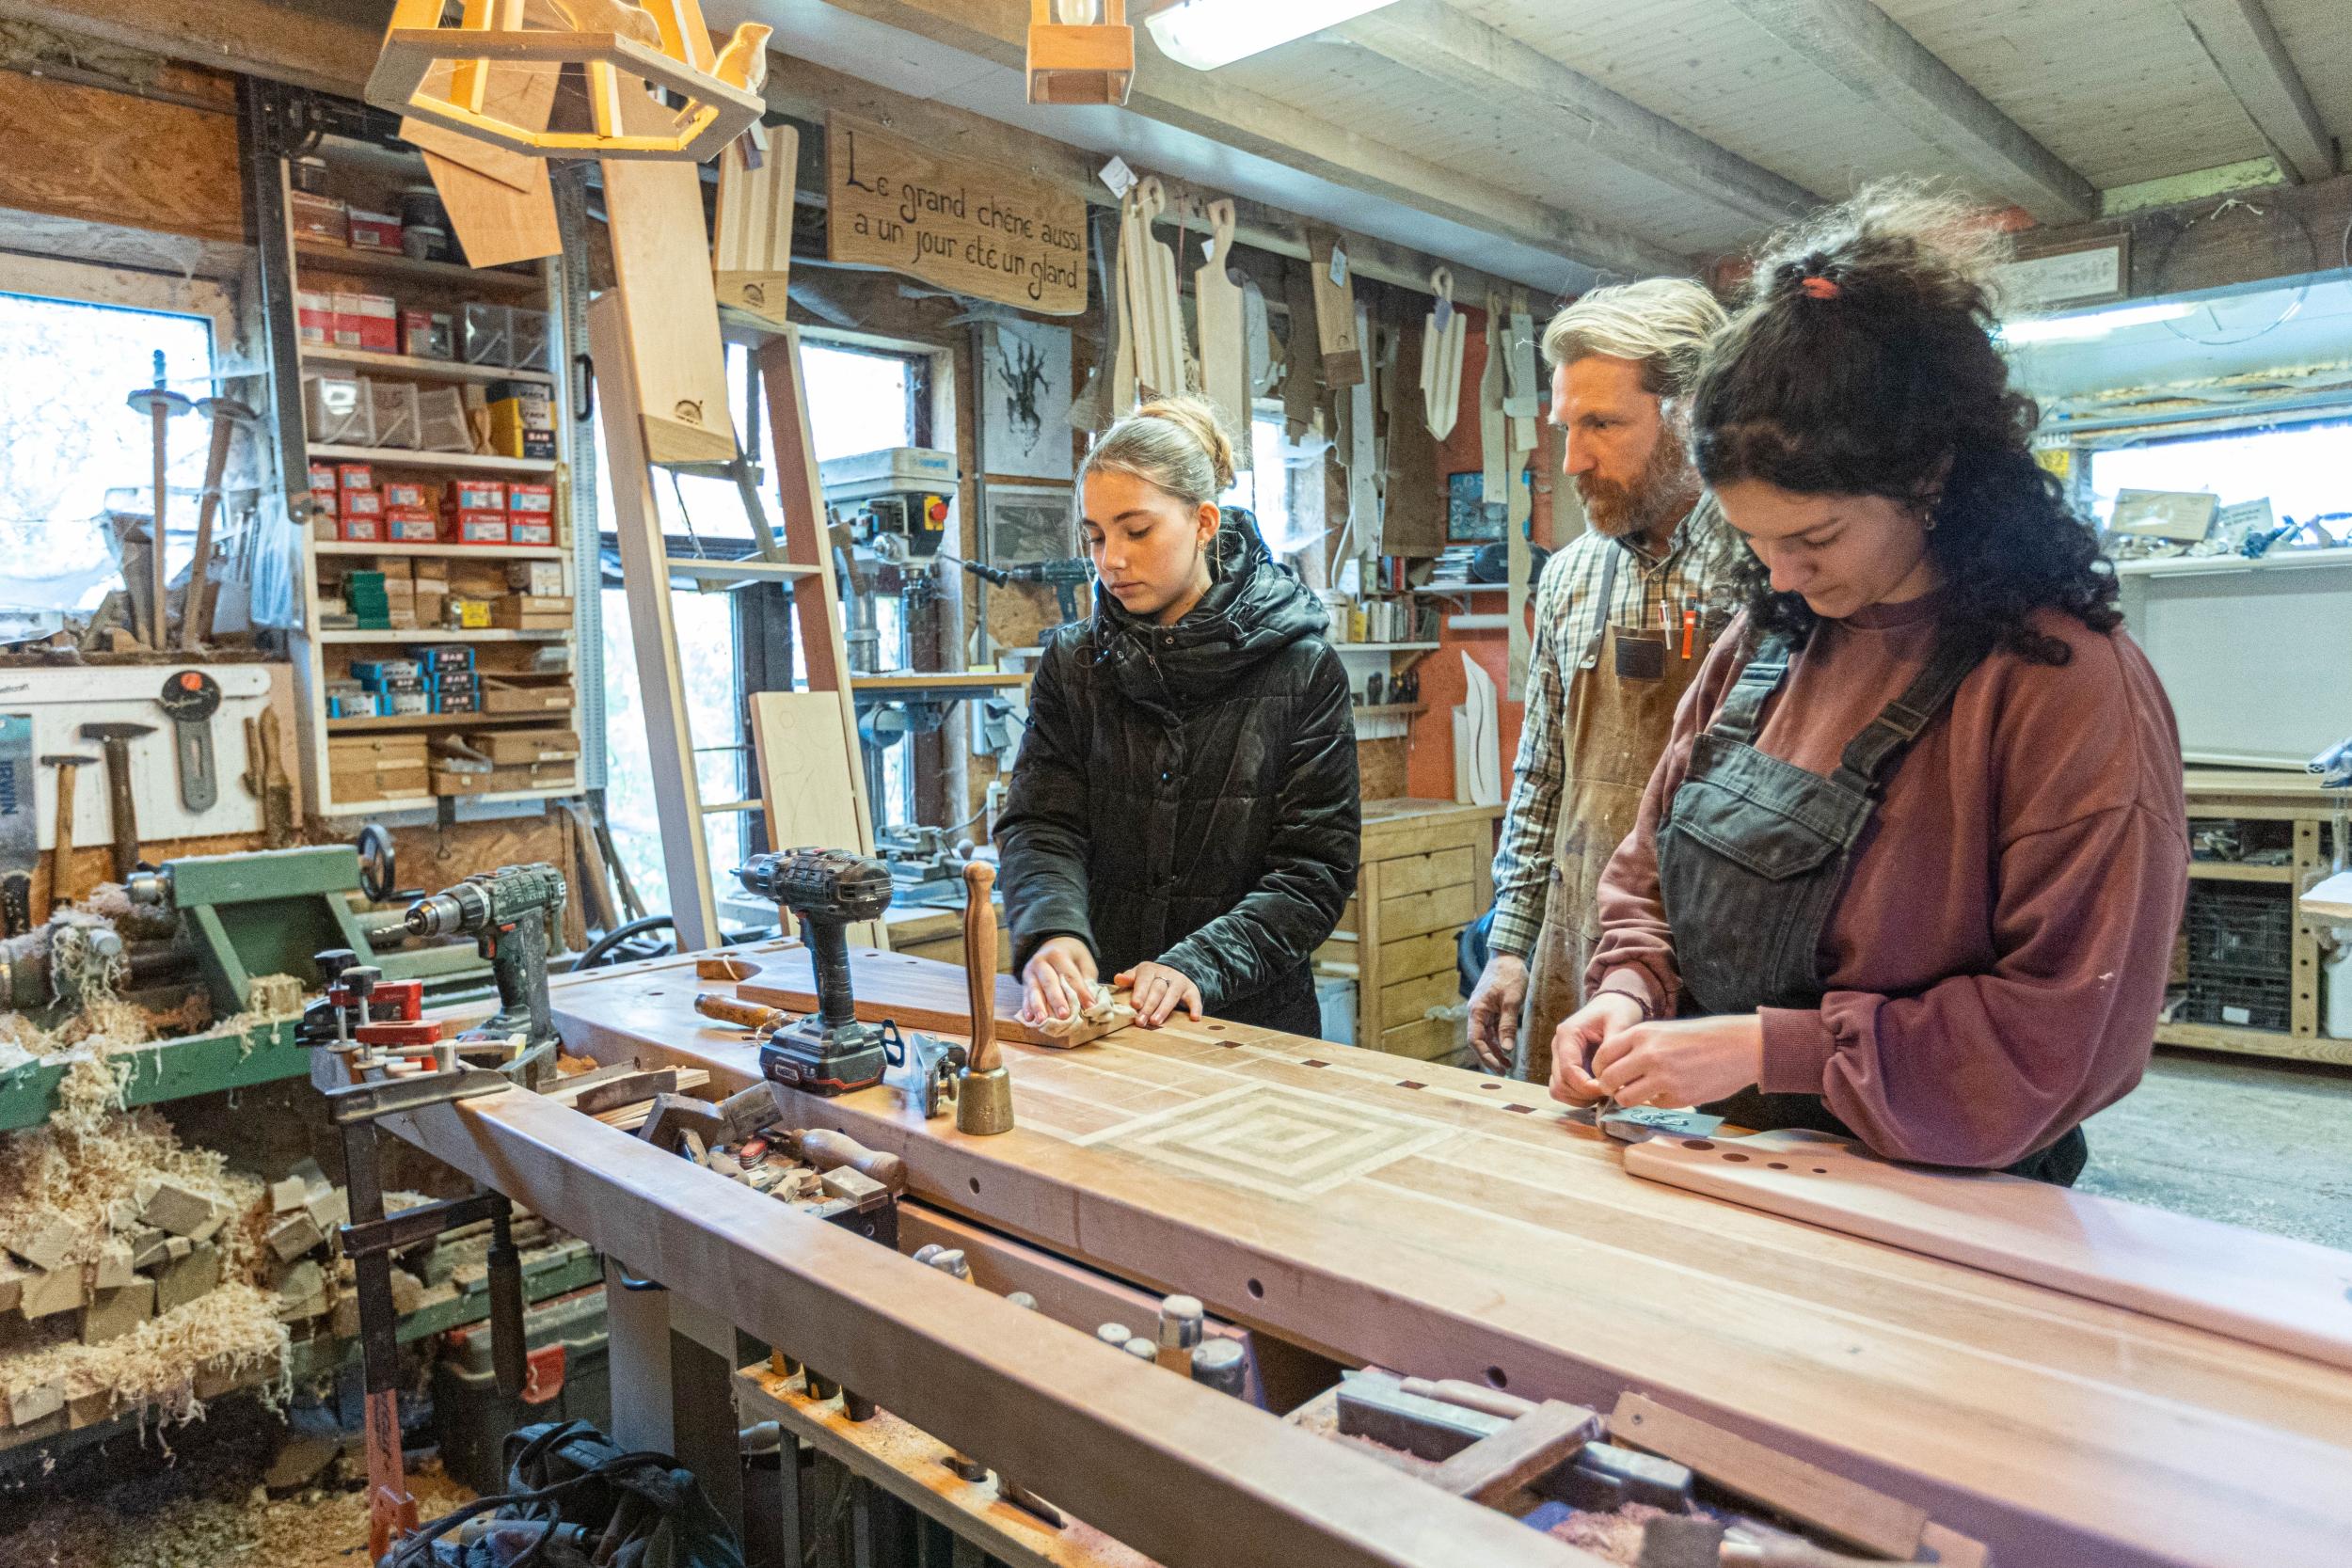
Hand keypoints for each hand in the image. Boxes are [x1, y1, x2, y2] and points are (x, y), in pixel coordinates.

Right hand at [1020, 937, 1097, 1026]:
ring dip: (1038, 1007)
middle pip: (1049, 982)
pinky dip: (1027, 1008)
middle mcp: (1041, 962)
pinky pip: (1025, 996)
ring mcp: (1030, 973)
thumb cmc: (1072, 957)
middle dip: (1057, 1000)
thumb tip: (1090, 1003)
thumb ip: (1086, 980)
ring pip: (1034, 991)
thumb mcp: (1083, 962)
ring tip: (1042, 1020)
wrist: (1053, 944)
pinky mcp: (1024, 983)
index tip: (1090, 1006)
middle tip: (1064, 1015)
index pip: (1070, 975)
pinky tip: (1030, 1019)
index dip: (1081, 992)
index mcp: (1058, 954)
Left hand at [1113, 961, 1202, 1028]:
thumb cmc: (1150, 979)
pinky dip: (1195, 1008)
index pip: (1144, 980)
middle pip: (1157, 990)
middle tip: (1141, 1021)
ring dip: (1164, 1009)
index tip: (1135, 1004)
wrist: (1172, 972)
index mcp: (1150, 970)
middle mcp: (1166, 974)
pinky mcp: (1191, 990)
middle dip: (1149, 1006)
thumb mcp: (1138, 975)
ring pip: (1172, 995)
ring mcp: (1179, 982)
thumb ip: (1129, 978)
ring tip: (1156, 1022)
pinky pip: (1194, 999)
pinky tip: (1194, 1018)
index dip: (1140, 992)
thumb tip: (1118, 979)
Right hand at [1465, 953, 1528, 1072]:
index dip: (1485, 1055)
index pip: (1475, 1040)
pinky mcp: (1490, 1009)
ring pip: (1485, 1037)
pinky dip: (1498, 1040)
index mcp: (1477, 1010)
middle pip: (1478, 1041)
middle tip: (1503, 1072)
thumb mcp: (1512, 1001)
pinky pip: (1491, 1029)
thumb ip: (1507, 1026)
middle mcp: (1476, 1012)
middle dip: (1489, 1057)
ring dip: (1495, 1051)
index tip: (1498, 1067)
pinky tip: (1507, 1050)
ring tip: (1507, 1066)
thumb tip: (1507, 1049)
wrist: (1508, 956)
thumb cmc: (1510, 975)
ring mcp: (1482, 1011)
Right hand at [1548, 992, 1645, 1104]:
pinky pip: (1563, 1089)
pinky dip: (1578, 1096)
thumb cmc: (1617, 1011)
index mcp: (1567, 1034)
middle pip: (1560, 1084)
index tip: (1609, 1088)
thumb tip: (1607, 1075)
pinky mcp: (1565, 1065)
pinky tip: (1597, 1090)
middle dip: (1585, 1094)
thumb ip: (1613, 1048)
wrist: (1613, 1004)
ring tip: (1603, 1091)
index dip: (1587, 1086)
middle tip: (1609, 1091)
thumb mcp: (1620, 1023)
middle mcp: (1558, 1046)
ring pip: (1558, 1090)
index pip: (1568, 1070)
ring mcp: (1559, 1057)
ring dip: (1580, 1097)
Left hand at [1590, 1015, 1763, 1109]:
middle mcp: (1648, 1055)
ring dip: (1629, 1098)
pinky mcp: (1678, 1097)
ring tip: (1642, 1092)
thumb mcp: (1665, 1030)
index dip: (1600, 1069)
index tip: (1605, 1075)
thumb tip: (1615, 1067)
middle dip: (1609, 1088)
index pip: (1602, 1056)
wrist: (1740, 1046)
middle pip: (1608, 1080)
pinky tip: (1673, 1090)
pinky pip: (1654, 1105)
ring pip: (1625, 1098)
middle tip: (1617, 1089)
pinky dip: (1658, 1101)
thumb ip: (1639, 1046)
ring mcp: (1663, 1077)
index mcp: (1642, 1034)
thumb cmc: (1704, 1036)